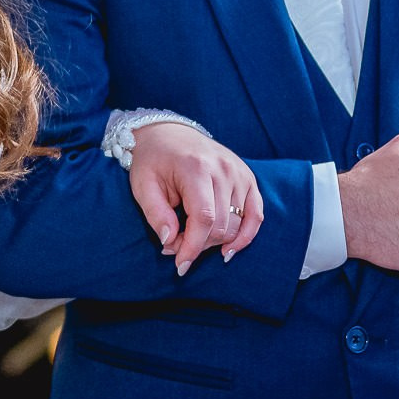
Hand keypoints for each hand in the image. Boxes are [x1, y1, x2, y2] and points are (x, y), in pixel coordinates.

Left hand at [125, 122, 263, 275]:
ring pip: (236, 224)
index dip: (192, 247)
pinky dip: (245, 235)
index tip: (180, 265)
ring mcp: (239, 172)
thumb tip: (170, 243)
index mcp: (196, 167)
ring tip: (193, 239)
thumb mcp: (143, 185)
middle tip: (176, 246)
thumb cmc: (152, 160)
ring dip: (215, 242)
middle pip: (220, 225)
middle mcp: (223, 169)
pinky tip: (228, 249)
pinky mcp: (248, 178)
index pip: (203, 219)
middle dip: (199, 245)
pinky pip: (256, 214)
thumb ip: (156, 214)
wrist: (167, 132)